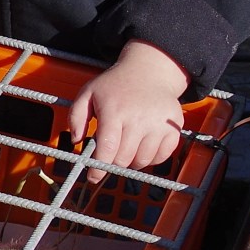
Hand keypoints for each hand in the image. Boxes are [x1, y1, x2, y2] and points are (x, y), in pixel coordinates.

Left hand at [69, 40, 188, 173]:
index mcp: (115, 111)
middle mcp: (139, 119)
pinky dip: (151, 159)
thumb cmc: (115, 85)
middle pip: (124, 158)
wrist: (149, 72)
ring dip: (131, 162)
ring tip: (125, 150)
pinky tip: (141, 148)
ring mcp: (159, 125)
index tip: (93, 177)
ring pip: (143, 160)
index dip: (99, 167)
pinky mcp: (173, 128)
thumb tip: (76, 140)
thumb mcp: (87, 93)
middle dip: (113, 163)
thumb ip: (76, 116)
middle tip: (109, 157)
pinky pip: (162, 156)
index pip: (107, 148)